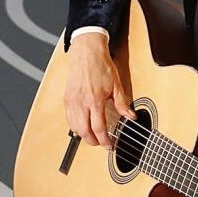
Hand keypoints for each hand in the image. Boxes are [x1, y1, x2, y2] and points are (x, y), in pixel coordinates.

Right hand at [64, 33, 135, 147]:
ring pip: (74, 126)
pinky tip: (82, 126)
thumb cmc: (101, 65)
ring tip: (93, 136)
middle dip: (93, 141)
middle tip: (101, 143)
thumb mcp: (116, 85)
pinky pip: (68, 118)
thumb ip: (122, 103)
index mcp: (94, 100)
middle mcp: (81, 102)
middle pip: (83, 131)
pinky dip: (75, 126)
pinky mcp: (67, 98)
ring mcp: (72, 100)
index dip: (104, 140)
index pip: (98, 128)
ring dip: (83, 135)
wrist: (87, 51)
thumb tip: (130, 116)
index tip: (109, 145)